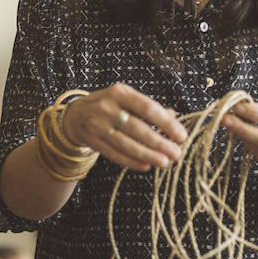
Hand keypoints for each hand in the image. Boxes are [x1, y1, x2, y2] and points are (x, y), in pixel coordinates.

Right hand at [62, 83, 187, 170]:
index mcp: (120, 92)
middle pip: (137, 128)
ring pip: (125, 143)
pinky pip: (113, 153)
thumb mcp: (127, 100)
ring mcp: (96, 123)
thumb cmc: (110, 107)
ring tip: (164, 162)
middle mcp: (106, 106)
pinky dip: (130, 161)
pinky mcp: (90, 139)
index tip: (181, 136)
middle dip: (159, 143)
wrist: (75, 114)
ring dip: (147, 155)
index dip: (167, 123)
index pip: (148, 108)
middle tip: (176, 154)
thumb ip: (149, 108)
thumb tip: (174, 118)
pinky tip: (145, 166)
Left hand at [220, 97, 257, 172]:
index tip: (239, 106)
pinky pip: (254, 151)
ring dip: (240, 133)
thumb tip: (249, 104)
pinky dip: (245, 140)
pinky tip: (238, 131)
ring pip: (257, 146)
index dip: (257, 114)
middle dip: (243, 128)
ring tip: (227, 121)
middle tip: (225, 118)